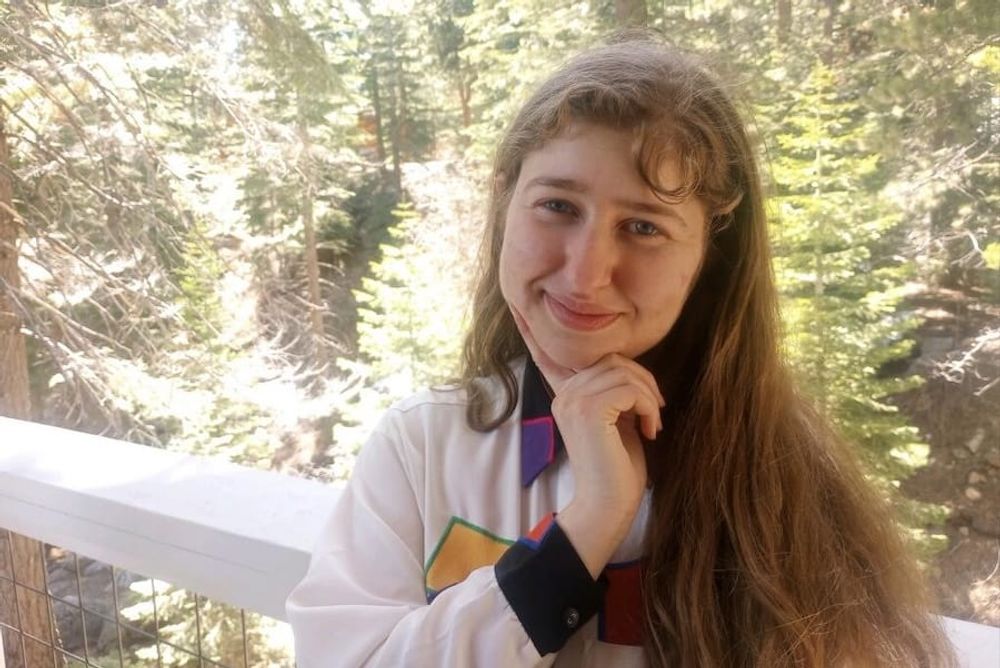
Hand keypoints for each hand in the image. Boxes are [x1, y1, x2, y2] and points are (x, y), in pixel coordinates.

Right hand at [511, 306, 663, 576]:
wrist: (607, 506)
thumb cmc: (617, 467)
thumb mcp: (614, 420)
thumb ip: (610, 391)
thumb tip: (627, 367)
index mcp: (564, 393)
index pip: (549, 355)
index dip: (534, 331)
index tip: (516, 306)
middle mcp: (563, 393)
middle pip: (612, 358)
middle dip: (642, 379)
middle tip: (654, 410)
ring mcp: (573, 400)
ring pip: (624, 371)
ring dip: (648, 395)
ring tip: (653, 421)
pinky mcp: (589, 411)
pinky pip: (630, 388)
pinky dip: (648, 406)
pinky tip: (651, 429)